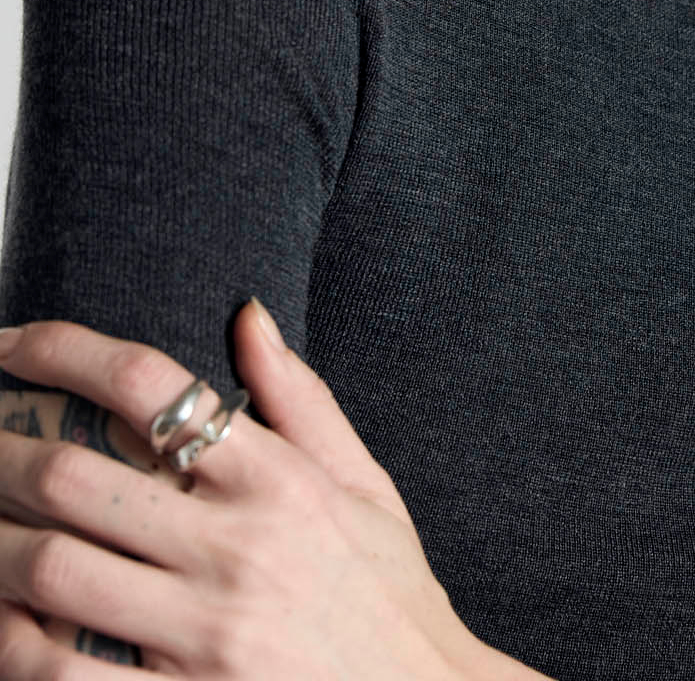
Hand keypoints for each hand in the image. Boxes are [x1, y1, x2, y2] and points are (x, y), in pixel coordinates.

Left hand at [0, 303, 525, 677]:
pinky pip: (61, 674)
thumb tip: (247, 316)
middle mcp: (235, 545)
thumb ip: (300, 397)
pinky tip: (0, 619)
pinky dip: (11, 642)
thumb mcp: (363, 482)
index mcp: (278, 477)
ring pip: (49, 569)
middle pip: (74, 475)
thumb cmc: (390, 591)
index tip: (11, 346)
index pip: (151, 384)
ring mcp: (202, 632)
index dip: (63, 351)